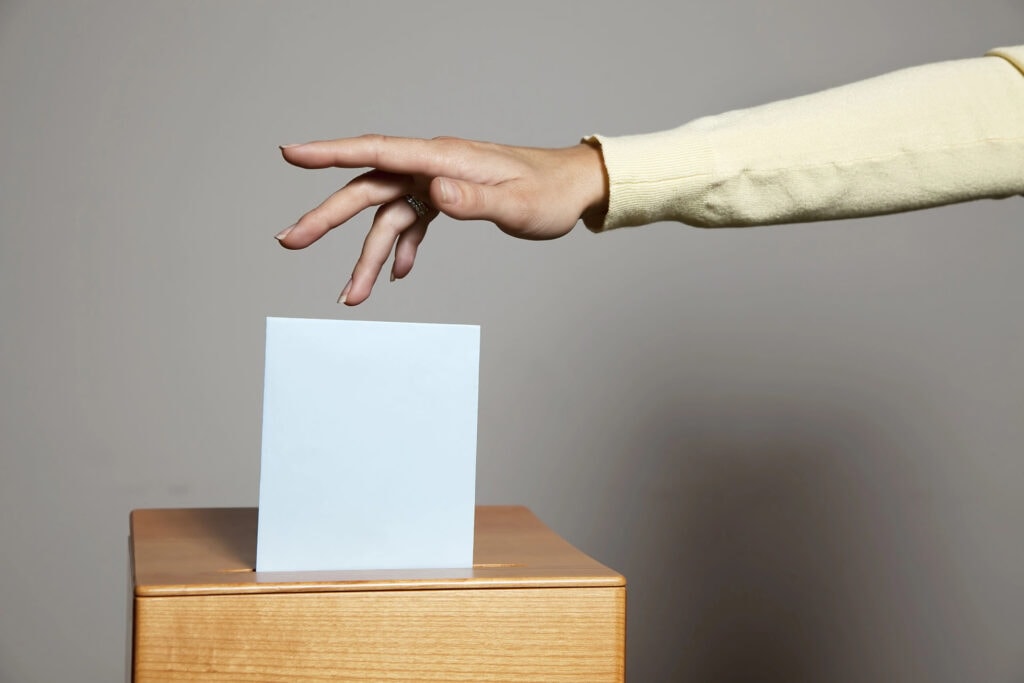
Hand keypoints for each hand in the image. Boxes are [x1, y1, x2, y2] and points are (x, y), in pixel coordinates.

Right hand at [276, 135, 606, 304]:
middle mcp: (433, 167)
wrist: (574, 188)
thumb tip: (433, 193)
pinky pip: (410, 222)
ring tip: (351, 295)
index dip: (331, 153)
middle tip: (289, 242)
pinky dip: (401, 249)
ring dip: (366, 255)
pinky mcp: (446, 197)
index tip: (291, 154)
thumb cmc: (550, 193)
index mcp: (444, 159)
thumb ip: (474, 201)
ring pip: (386, 216)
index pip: (378, 152)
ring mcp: (437, 182)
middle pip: (368, 188)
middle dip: (327, 217)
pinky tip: (397, 274)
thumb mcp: (517, 204)